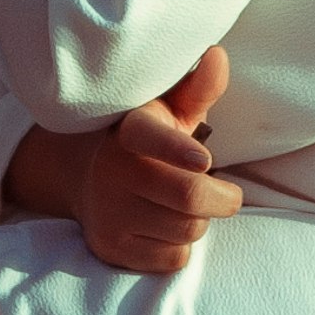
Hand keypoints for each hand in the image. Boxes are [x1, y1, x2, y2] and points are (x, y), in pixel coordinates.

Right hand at [8, 49, 242, 275]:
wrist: (87, 181)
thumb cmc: (149, 144)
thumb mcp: (170, 112)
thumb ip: (197, 89)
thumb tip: (217, 55)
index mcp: (130, 131)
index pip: (150, 137)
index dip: (178, 149)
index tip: (202, 159)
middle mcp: (113, 171)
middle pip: (190, 197)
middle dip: (224, 200)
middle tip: (228, 195)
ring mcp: (109, 212)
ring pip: (187, 230)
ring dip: (200, 222)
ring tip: (186, 207)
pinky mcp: (112, 248)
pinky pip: (173, 258)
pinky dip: (182, 246)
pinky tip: (165, 228)